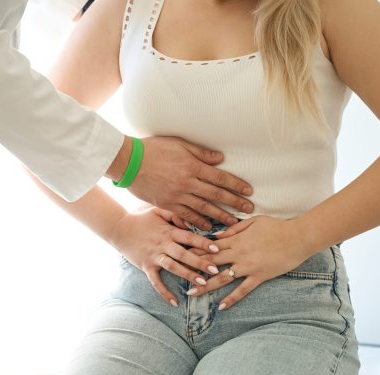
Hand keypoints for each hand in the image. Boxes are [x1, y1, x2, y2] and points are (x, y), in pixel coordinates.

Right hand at [110, 207, 221, 306]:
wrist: (118, 229)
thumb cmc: (141, 219)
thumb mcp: (157, 210)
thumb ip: (174, 214)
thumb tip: (188, 220)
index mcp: (168, 231)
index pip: (189, 237)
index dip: (203, 242)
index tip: (217, 248)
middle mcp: (163, 245)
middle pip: (184, 254)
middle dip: (200, 262)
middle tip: (215, 270)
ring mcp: (154, 256)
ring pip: (173, 267)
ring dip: (188, 275)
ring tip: (202, 283)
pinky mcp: (146, 266)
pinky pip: (156, 282)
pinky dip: (164, 293)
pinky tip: (175, 302)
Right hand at [127, 136, 253, 229]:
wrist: (129, 162)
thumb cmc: (153, 149)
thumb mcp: (178, 144)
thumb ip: (200, 153)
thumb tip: (220, 158)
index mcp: (192, 166)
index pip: (220, 178)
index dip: (236, 185)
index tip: (248, 191)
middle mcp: (188, 183)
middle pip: (216, 195)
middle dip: (234, 202)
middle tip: (249, 209)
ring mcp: (178, 195)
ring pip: (204, 208)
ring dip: (220, 216)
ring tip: (233, 222)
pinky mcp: (167, 204)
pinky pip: (186, 216)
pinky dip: (199, 222)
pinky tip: (208, 226)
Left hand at [187, 215, 313, 309]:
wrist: (298, 237)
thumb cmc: (276, 227)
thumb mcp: (252, 222)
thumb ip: (233, 229)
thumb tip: (215, 236)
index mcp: (235, 240)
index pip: (209, 246)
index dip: (194, 251)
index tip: (180, 255)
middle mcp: (238, 254)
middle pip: (210, 263)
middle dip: (193, 269)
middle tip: (177, 276)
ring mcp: (248, 266)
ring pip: (222, 278)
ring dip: (206, 286)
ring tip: (192, 294)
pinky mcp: (259, 276)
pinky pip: (243, 290)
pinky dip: (232, 299)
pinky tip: (222, 307)